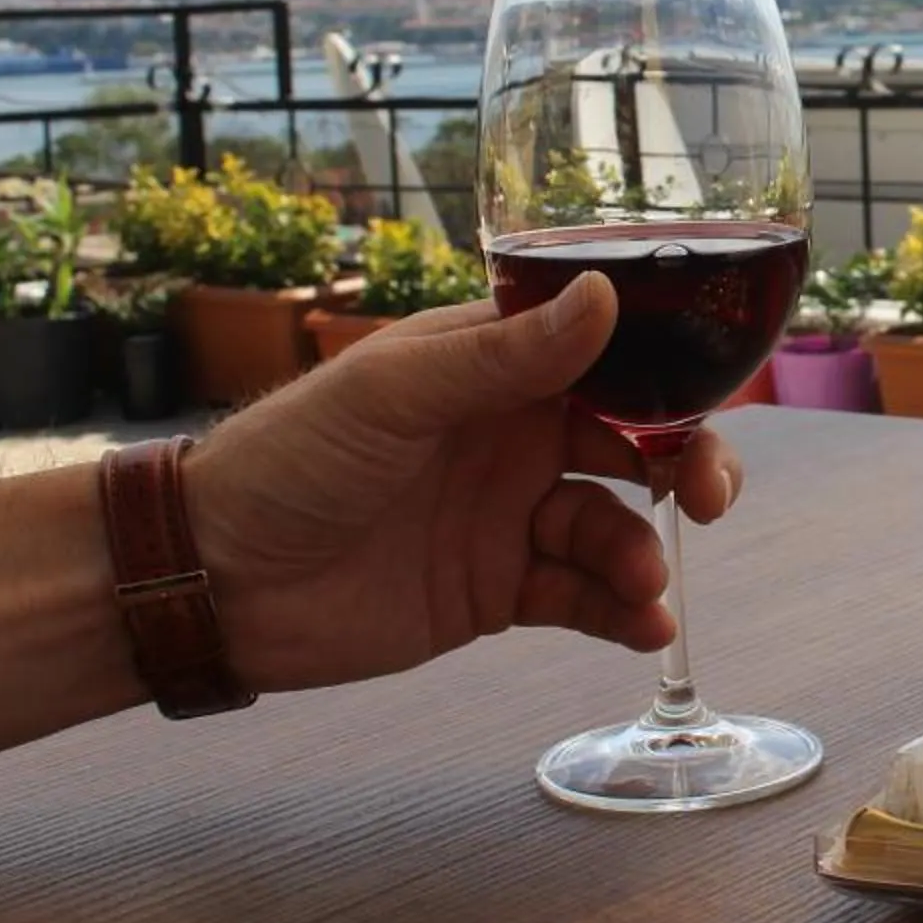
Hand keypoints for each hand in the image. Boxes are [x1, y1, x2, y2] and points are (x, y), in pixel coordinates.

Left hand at [179, 274, 740, 692]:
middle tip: (708, 501)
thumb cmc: (288, 457)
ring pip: (614, 526)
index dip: (670, 381)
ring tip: (641, 582)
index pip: (610, 357)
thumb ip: (505, 355)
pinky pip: (581, 597)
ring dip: (643, 551)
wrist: (214, 578)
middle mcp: (514, 434)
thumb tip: (609, 296)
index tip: (705, 412)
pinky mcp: (497, 591)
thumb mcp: (395, 393)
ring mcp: (509, 515)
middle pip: (635, 443)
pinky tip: (641, 626)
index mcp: (493, 366)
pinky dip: (620, 611)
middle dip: (687, 468)